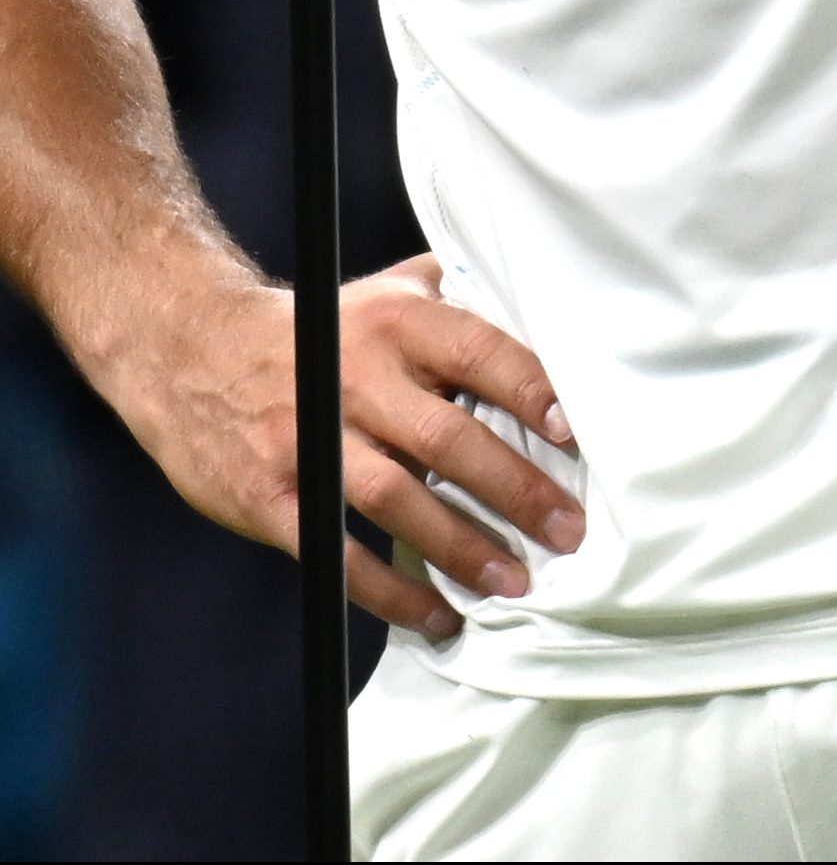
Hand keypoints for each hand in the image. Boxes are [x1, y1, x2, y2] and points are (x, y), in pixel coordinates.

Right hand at [132, 250, 583, 636]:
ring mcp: (313, 440)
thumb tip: (536, 301)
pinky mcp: (275, 496)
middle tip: (567, 531)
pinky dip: (389, 590)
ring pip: (399, 499)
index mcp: (397, 323)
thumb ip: (455, 298)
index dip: (530, 391)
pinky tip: (435, 614)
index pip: (479, 352)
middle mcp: (358, 378)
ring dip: (461, 547)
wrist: (192, 350)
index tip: (574, 435)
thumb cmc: (315, 326)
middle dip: (515, 488)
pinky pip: (339, 553)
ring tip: (513, 581)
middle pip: (448, 437)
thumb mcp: (385, 292)